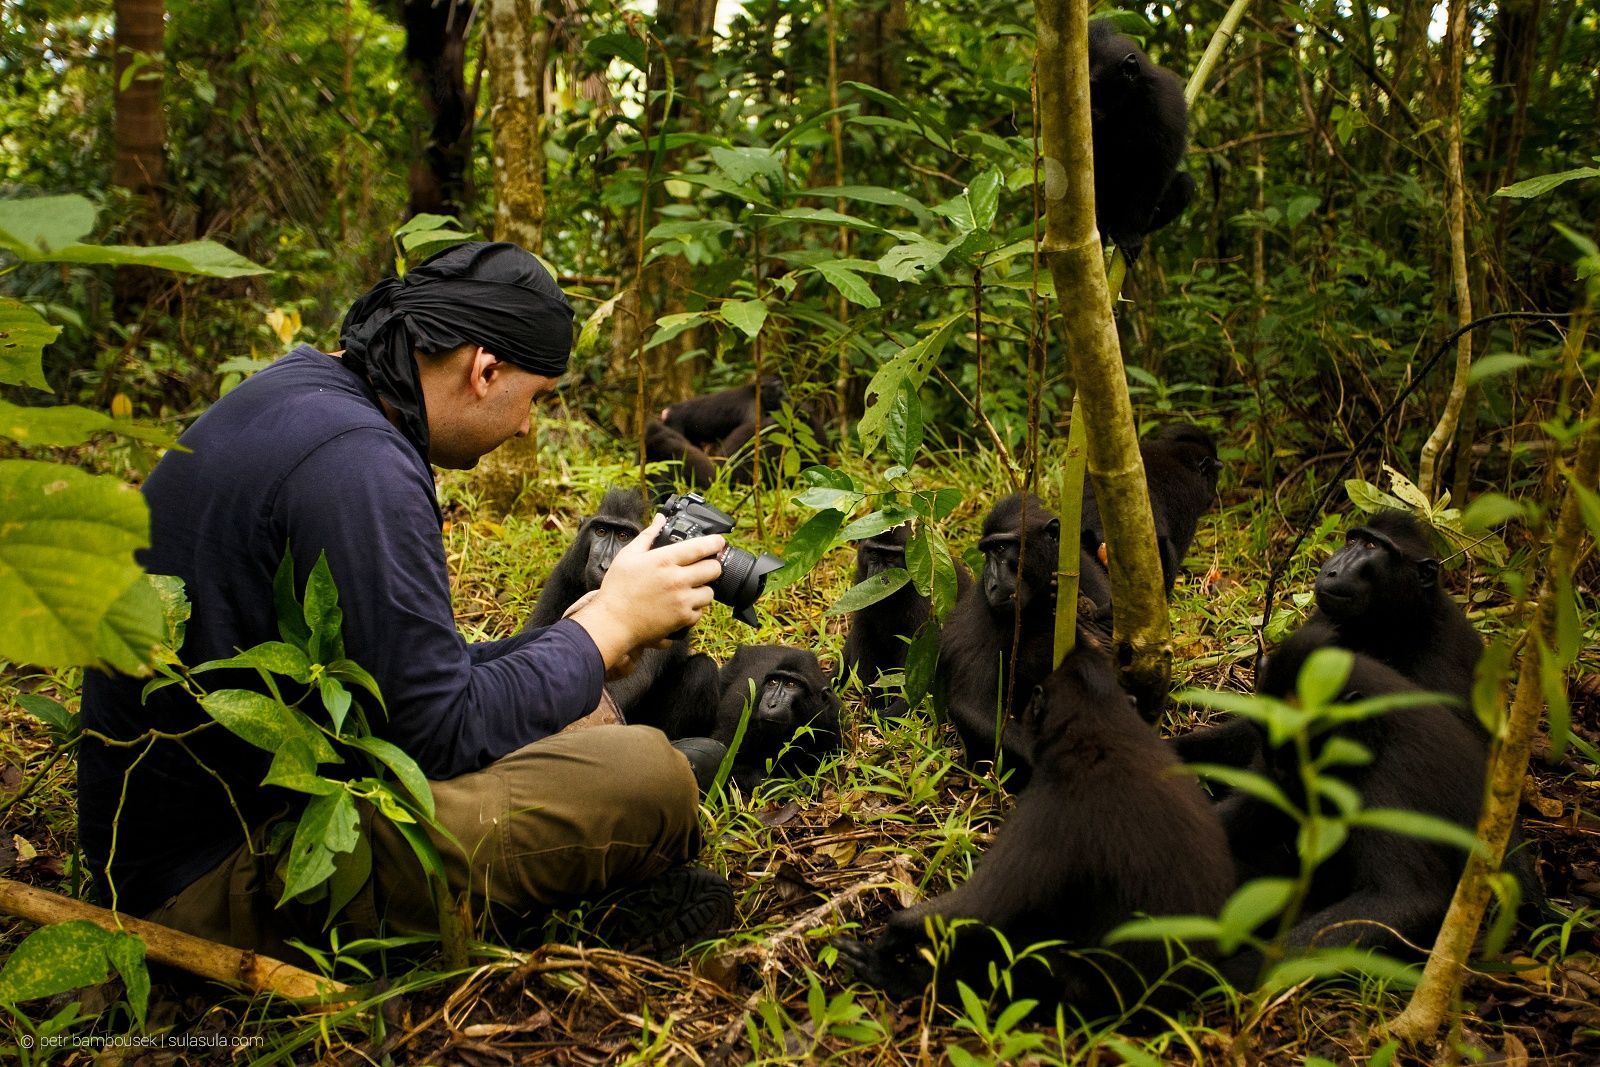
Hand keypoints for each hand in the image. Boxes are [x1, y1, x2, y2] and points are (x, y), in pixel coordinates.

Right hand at [568, 515, 723, 670]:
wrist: (613, 622)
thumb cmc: (618, 589)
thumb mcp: (628, 556)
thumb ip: (648, 535)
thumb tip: (660, 519)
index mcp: (665, 560)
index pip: (701, 547)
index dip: (715, 542)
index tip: (719, 542)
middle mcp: (677, 579)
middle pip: (713, 569)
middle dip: (711, 566)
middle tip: (704, 566)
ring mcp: (682, 600)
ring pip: (710, 592)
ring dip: (703, 589)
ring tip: (690, 588)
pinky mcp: (683, 619)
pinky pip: (700, 611)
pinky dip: (694, 608)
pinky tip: (682, 604)